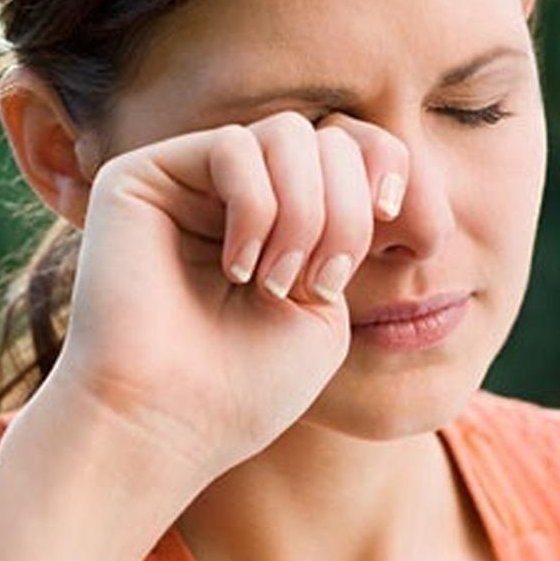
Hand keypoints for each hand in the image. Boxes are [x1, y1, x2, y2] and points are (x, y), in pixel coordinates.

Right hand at [47, 110, 410, 477]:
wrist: (165, 426)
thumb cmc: (244, 388)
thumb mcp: (326, 308)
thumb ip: (345, 229)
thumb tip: (372, 162)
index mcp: (279, 218)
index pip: (355, 150)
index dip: (396, 178)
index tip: (418, 240)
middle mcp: (232, 192)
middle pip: (331, 139)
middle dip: (348, 213)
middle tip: (322, 283)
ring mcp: (186, 180)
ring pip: (287, 134)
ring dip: (307, 213)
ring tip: (277, 283)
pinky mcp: (141, 176)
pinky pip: (234, 147)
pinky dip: (256, 209)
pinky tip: (237, 268)